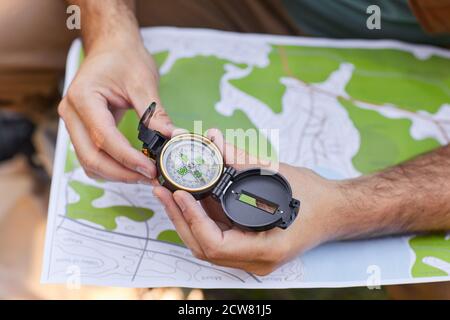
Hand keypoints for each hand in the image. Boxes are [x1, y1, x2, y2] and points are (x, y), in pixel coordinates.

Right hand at [58, 29, 172, 182]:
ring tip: (143, 175)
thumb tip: (172, 138)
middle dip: (121, 173)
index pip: (104, 138)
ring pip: (89, 162)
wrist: (111, 47)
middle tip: (149, 177)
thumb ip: (155, 113)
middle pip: (91, 157)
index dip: (128, 158)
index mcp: (83, 98)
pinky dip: (111, 167)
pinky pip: (91, 156)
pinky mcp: (81, 130)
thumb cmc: (125, 58)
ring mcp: (73, 123)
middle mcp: (71, 114)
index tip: (151, 169)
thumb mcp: (143, 82)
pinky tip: (132, 167)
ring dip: (116, 174)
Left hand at [153, 129, 345, 275]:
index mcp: (267, 249)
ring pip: (206, 243)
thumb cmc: (314, 197)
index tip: (179, 194)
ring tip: (170, 191)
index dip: (192, 218)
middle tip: (163, 190)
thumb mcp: (277, 176)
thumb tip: (212, 141)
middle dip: (180, 217)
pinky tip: (191, 196)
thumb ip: (240, 159)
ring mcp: (251, 256)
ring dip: (186, 217)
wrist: (336, 211)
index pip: (215, 244)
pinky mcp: (248, 246)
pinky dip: (201, 217)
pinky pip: (217, 235)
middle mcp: (256, 260)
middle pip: (204, 246)